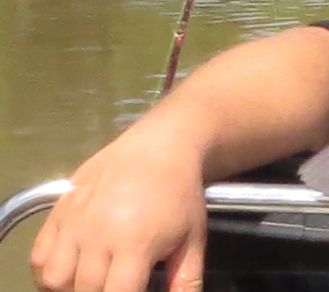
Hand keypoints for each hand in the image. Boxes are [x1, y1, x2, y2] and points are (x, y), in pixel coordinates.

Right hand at [30, 126, 207, 291]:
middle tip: (117, 283)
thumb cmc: (179, 195)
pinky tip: (71, 267)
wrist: (159, 148)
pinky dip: (48, 270)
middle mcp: (97, 235)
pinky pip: (38, 256)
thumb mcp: (192, 239)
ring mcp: (74, 223)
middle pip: (85, 290)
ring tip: (92, 279)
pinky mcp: (59, 211)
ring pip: (55, 279)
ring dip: (70, 287)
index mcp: (135, 244)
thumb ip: (185, 280)